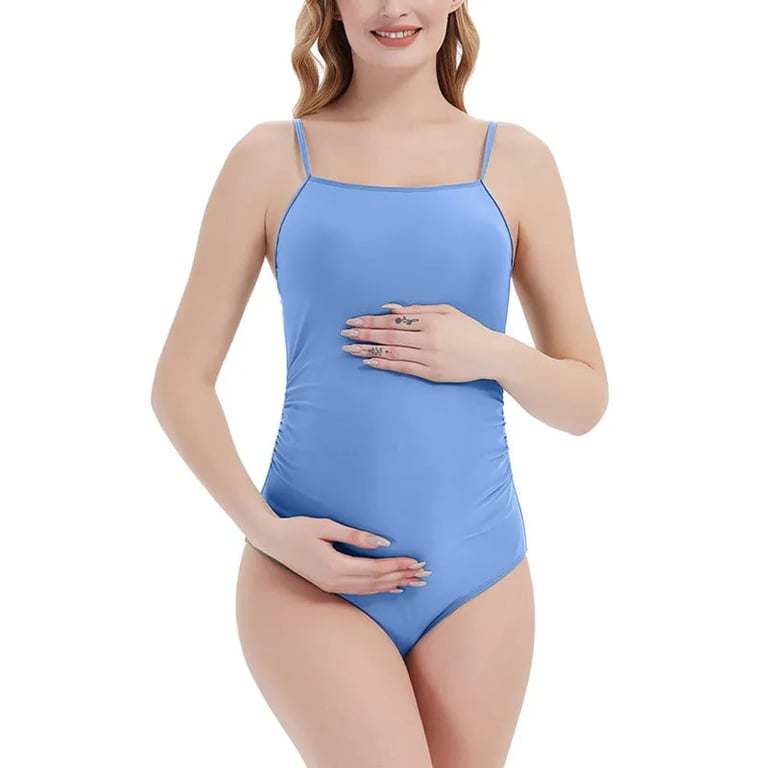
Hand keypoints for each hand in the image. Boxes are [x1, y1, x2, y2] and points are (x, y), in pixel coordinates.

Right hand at [253, 515, 430, 594]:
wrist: (272, 542)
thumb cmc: (298, 529)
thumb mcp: (326, 526)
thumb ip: (354, 535)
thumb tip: (382, 542)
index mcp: (335, 566)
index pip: (375, 569)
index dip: (398, 566)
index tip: (417, 561)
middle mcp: (335, 581)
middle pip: (377, 582)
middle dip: (402, 577)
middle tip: (425, 573)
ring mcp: (332, 586)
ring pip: (371, 589)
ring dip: (394, 584)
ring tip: (415, 581)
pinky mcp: (329, 585)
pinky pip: (361, 590)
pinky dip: (380, 589)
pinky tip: (393, 588)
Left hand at [340, 302, 499, 382]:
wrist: (491, 354)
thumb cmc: (469, 330)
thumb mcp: (447, 312)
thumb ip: (417, 309)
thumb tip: (389, 308)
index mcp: (431, 320)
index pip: (394, 320)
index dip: (371, 320)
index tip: (354, 320)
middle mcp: (428, 338)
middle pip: (389, 335)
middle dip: (364, 334)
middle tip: (345, 333)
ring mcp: (430, 357)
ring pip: (392, 352)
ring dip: (368, 350)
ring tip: (349, 349)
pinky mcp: (432, 373)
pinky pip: (403, 367)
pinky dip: (385, 363)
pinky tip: (369, 361)